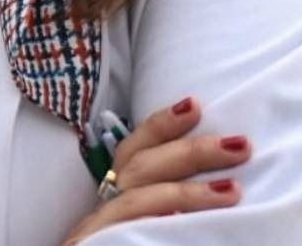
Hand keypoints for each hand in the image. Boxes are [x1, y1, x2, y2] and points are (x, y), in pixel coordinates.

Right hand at [62, 97, 249, 243]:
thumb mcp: (144, 234)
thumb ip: (163, 214)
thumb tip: (219, 189)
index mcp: (114, 205)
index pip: (133, 155)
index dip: (160, 126)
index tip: (195, 104)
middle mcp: (101, 216)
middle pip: (137, 170)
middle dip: (187, 152)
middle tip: (238, 144)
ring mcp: (97, 238)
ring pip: (135, 202)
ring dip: (185, 192)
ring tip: (232, 191)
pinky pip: (124, 235)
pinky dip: (155, 223)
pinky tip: (184, 222)